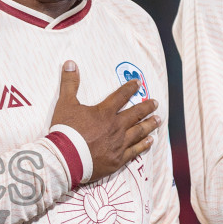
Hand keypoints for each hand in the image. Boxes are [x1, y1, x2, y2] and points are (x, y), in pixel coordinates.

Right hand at [49, 61, 159, 179]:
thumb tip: (70, 63)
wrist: (66, 158)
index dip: (130, 88)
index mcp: (104, 112)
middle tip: (155, 103)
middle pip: (135, 114)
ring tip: (158, 120)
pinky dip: (143, 145)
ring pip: (139, 132)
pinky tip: (150, 141)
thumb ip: (69, 83)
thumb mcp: (65, 104)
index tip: (138, 83)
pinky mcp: (117, 160)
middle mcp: (115, 127)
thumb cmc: (65, 130)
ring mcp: (118, 144)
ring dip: (149, 125)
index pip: (120, 96)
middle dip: (146, 107)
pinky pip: (135, 151)